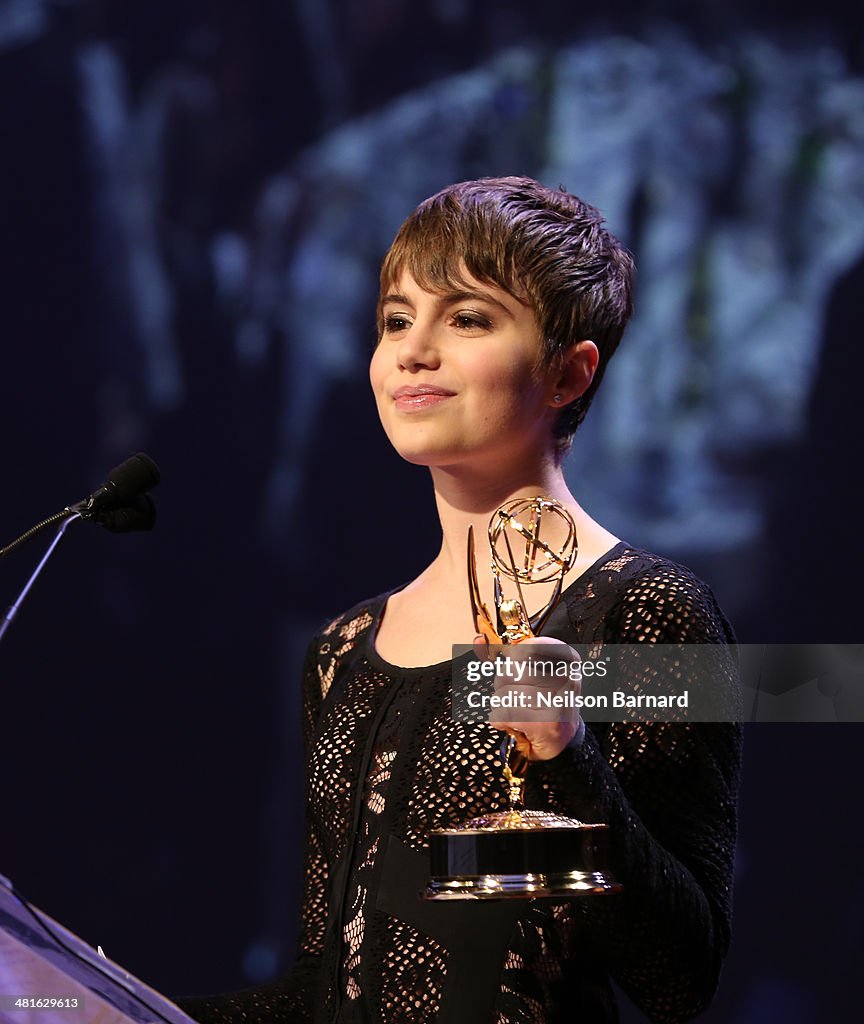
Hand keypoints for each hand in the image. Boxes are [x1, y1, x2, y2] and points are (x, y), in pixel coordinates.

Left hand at [473, 634, 581, 760]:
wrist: (560, 743)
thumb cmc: (544, 704)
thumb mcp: (534, 674)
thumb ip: (508, 655)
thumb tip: (478, 641)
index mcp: (567, 662)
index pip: (530, 645)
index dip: (516, 655)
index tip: (516, 662)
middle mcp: (566, 679)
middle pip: (509, 671)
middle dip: (504, 685)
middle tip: (518, 696)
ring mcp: (555, 702)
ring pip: (503, 693)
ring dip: (502, 704)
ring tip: (518, 711)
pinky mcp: (543, 724)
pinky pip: (502, 713)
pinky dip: (499, 720)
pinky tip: (514, 723)